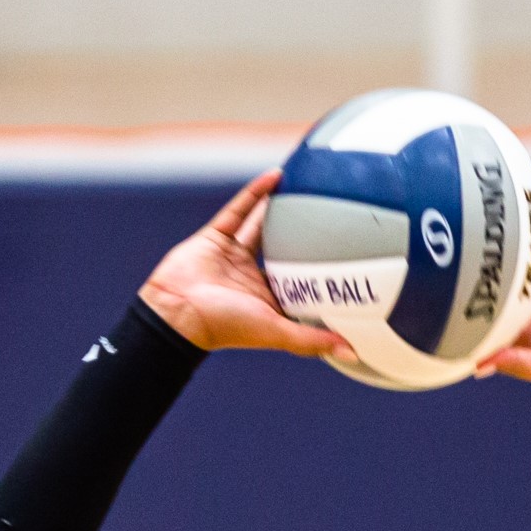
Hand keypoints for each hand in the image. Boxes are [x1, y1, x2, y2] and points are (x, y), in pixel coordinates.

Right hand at [139, 169, 352, 359]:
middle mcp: (252, 276)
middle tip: (328, 212)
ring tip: (303, 187)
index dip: (320, 268)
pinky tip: (275, 176)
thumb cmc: (226, 326)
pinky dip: (255, 193)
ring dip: (279, 207)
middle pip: (282, 248)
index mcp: (268, 298)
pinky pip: (239, 210)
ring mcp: (233, 255)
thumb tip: (353, 353)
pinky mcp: (215, 237)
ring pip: (261, 225)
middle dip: (301, 232)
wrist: (177, 313)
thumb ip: (313, 341)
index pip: (300, 280)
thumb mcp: (276, 332)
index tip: (347, 253)